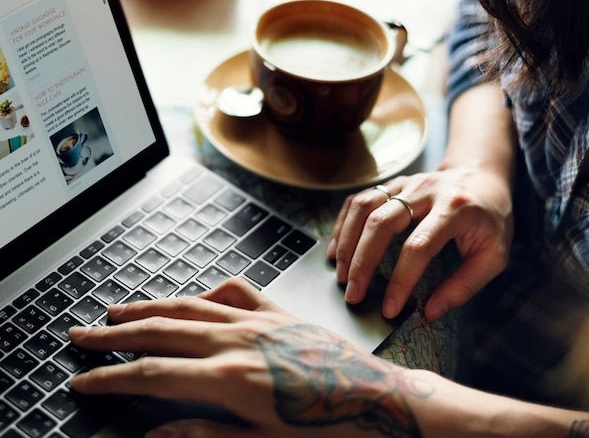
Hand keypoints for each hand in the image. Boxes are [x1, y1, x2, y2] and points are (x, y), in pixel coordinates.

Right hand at [70, 278, 422, 437]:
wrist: (381, 402)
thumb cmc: (328, 431)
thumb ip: (203, 436)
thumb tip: (153, 435)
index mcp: (231, 379)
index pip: (152, 374)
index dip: (111, 377)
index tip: (81, 378)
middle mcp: (240, 340)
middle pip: (162, 330)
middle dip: (116, 334)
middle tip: (82, 334)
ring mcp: (260, 320)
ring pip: (191, 305)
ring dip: (152, 307)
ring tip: (120, 310)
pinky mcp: (279, 312)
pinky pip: (237, 291)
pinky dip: (209, 292)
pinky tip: (197, 297)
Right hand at [327, 166, 513, 321]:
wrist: (481, 176)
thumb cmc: (490, 219)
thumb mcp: (494, 255)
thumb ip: (465, 285)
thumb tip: (430, 312)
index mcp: (455, 208)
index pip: (418, 246)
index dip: (400, 280)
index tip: (388, 308)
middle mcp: (425, 191)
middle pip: (382, 222)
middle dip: (362, 261)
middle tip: (352, 293)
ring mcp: (405, 183)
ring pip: (365, 206)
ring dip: (347, 241)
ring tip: (341, 273)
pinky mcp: (392, 184)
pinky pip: (359, 199)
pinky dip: (343, 223)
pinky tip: (337, 248)